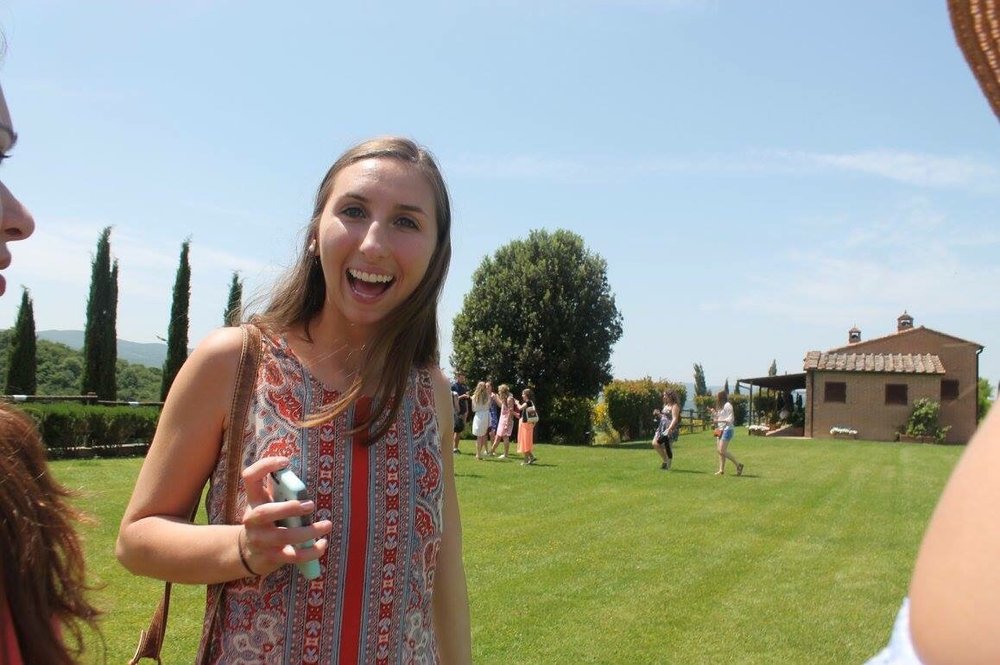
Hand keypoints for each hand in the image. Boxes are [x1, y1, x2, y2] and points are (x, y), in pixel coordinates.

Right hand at [239, 456, 332, 576]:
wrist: (249, 553)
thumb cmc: (267, 521)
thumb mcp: (268, 503)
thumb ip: (280, 491)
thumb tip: (302, 478)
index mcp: (254, 500)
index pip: (250, 477)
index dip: (264, 466)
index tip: (285, 461)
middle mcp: (252, 520)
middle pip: (264, 513)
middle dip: (288, 508)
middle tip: (310, 505)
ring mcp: (261, 540)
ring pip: (283, 537)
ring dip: (308, 531)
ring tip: (327, 524)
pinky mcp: (272, 557)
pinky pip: (293, 556)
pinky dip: (311, 551)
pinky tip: (323, 544)